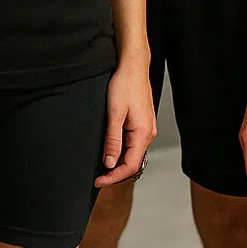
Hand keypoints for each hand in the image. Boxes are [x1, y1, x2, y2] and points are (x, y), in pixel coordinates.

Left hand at [95, 60, 156, 186]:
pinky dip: (122, 150)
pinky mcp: (143, 122)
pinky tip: (112, 149)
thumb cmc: (125, 84)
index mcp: (143, 133)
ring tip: (102, 166)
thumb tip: (110, 163)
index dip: (113, 177)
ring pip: (133, 153)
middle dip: (115, 172)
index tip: (98, 182)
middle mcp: (148, 133)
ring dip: (118, 161)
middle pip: (133, 162)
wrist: (133, 65)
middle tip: (98, 177)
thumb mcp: (115, 113)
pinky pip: (133, 143)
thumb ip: (113, 140)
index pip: (129, 166)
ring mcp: (147, 127)